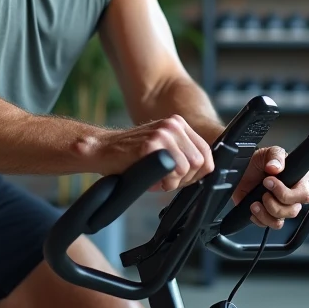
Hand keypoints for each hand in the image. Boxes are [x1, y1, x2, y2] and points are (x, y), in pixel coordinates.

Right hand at [93, 115, 213, 191]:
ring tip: (156, 180)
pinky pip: (172, 171)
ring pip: (187, 167)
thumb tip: (203, 172)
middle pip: (199, 162)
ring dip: (173, 182)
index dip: (197, 174)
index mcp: (179, 124)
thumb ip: (183, 156)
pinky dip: (163, 182)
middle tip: (165, 182)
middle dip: (185, 180)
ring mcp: (163, 132)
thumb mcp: (163, 151)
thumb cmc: (131, 157)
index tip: (180, 179)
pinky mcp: (151, 144)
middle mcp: (174, 125)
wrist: (102, 151)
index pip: (206, 153)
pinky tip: (150, 180)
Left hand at [231, 145, 308, 228]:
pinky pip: (268, 225)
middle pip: (293, 211)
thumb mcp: (268, 152)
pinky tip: (253, 207)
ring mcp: (280, 207)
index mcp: (298, 180)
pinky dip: (259, 218)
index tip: (269, 181)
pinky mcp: (268, 215)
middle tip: (263, 190)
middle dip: (274, 203)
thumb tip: (275, 167)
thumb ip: (275, 156)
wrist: (242, 170)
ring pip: (280, 221)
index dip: (286, 193)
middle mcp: (292, 196)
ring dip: (266, 213)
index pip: (304, 195)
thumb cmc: (261, 161)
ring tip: (256, 202)